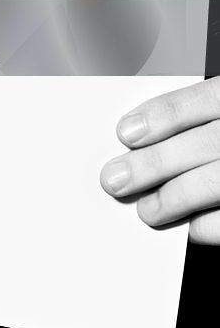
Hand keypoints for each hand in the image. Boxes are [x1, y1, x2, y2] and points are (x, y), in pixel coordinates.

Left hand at [100, 76, 219, 243]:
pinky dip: (213, 226)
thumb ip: (208, 114)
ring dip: (176, 198)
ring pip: (218, 181)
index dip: (165, 114)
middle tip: (117, 178)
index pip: (208, 99)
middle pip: (207, 143)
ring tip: (148, 210)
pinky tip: (192, 228)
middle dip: (155, 162)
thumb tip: (147, 133)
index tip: (127, 131)